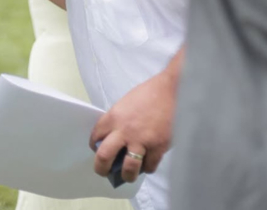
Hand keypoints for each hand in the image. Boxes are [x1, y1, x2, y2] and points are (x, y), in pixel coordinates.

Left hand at [88, 66, 177, 182]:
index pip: (95, 136)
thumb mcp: (126, 104)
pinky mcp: (158, 147)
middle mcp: (124, 130)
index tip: (97, 150)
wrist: (172, 91)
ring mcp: (141, 141)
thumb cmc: (149, 94)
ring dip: (127, 175)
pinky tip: (148, 162)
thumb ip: (118, 121)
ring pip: (128, 169)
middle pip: (104, 156)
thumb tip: (115, 139)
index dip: (94, 146)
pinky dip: (148, 167)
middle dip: (101, 168)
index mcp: (114, 116)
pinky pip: (149, 166)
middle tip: (105, 171)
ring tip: (128, 174)